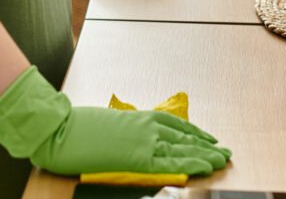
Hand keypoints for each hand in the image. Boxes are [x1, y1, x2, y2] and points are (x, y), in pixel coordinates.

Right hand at [0, 67, 230, 176]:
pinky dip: (188, 165)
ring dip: (204, 156)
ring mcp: (143, 142)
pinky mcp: (138, 158)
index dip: (195, 134)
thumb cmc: (78, 127)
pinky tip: (203, 168)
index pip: (176, 126)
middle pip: (184, 138)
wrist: (60, 130)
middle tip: (225, 152)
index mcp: (139, 118)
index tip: (209, 139)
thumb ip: (129, 132)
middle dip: (206, 146)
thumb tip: (139, 141)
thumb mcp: (109, 125)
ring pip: (182, 150)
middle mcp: (146, 127)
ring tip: (221, 161)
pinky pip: (169, 163)